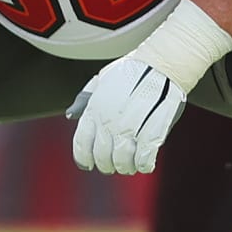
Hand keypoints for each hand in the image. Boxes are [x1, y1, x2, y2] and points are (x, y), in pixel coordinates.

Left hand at [66, 57, 186, 174]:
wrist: (161, 64)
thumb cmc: (132, 71)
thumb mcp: (101, 80)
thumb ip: (84, 99)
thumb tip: (70, 115)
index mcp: (94, 109)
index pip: (81, 143)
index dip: (83, 158)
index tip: (88, 164)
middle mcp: (109, 122)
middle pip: (102, 156)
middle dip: (106, 165)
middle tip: (111, 165)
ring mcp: (130, 129)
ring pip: (122, 161)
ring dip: (125, 167)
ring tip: (128, 165)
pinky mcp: (152, 134)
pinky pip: (144, 159)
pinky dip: (143, 165)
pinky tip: (144, 163)